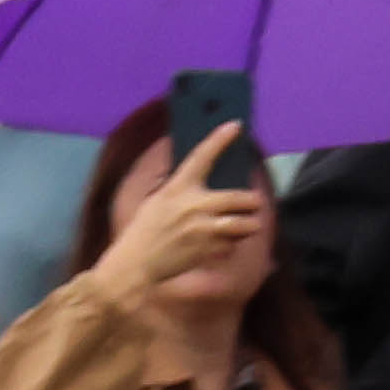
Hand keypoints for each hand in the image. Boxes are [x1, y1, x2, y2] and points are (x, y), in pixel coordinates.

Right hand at [89, 126, 268, 305]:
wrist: (137, 264)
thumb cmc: (144, 231)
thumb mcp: (157, 201)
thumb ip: (180, 190)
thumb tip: (200, 178)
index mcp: (177, 188)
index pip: (202, 157)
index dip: (220, 139)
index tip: (236, 125)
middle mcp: (194, 205)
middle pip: (242, 198)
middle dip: (252, 202)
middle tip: (252, 204)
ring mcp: (204, 229)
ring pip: (247, 224)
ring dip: (249, 225)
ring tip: (242, 226)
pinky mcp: (210, 250)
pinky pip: (234, 245)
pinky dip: (231, 246)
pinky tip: (217, 247)